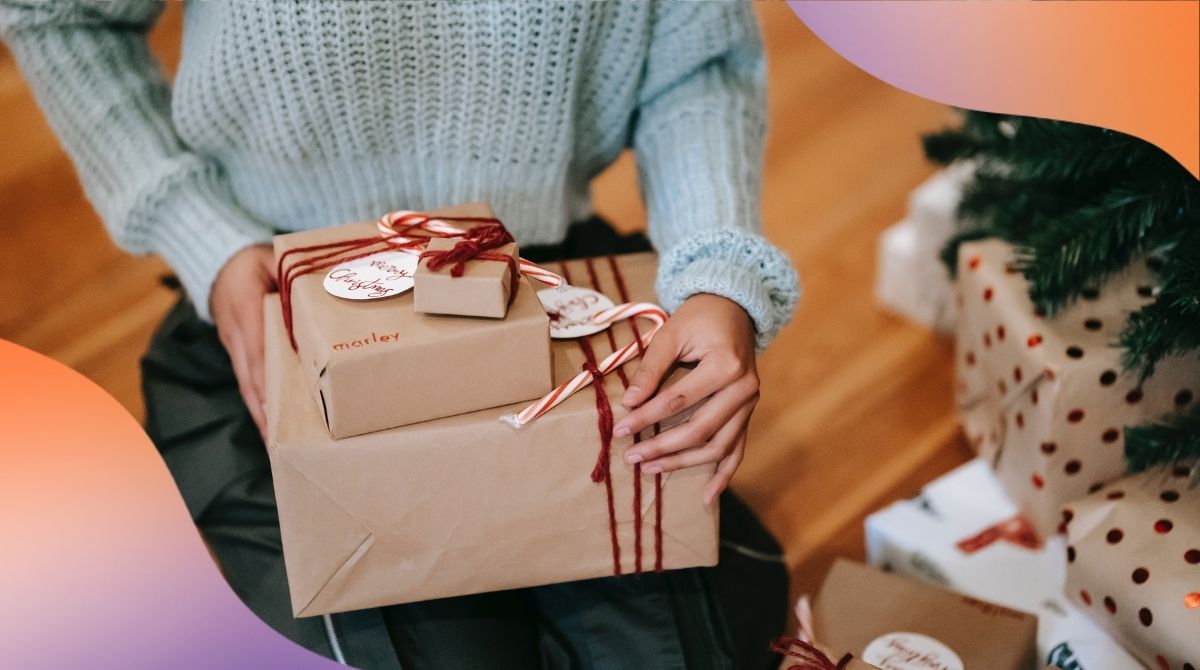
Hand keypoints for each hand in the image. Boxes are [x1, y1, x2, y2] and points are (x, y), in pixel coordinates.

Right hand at [210, 244, 276, 438]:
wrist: (218, 260)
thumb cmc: (254, 260)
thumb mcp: (274, 258)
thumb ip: (295, 275)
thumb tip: (326, 291)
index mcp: (245, 304)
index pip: (257, 344)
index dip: (267, 374)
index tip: (278, 401)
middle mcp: (235, 329)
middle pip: (250, 374)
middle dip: (264, 408)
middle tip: (280, 439)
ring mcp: (233, 342)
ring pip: (246, 382)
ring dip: (261, 413)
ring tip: (276, 443)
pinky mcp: (236, 349)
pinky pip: (247, 378)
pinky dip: (259, 402)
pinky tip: (272, 422)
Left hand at [614, 293, 758, 504]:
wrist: (734, 308)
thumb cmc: (700, 317)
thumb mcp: (671, 333)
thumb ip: (651, 369)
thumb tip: (629, 403)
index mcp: (726, 365)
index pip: (678, 401)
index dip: (646, 417)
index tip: (620, 429)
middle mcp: (744, 388)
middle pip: (699, 430)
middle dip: (662, 447)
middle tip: (631, 456)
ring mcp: (750, 404)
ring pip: (718, 446)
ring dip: (684, 463)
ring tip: (651, 469)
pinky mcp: (749, 412)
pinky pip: (738, 449)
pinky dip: (724, 475)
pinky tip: (707, 496)